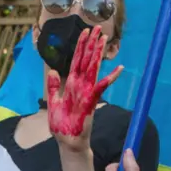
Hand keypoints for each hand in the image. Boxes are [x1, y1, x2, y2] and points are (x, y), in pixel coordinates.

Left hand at [47, 25, 121, 149]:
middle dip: (91, 44)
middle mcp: (80, 85)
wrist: (68, 142)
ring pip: (93, 68)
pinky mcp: (91, 101)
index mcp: (70, 84)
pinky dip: (109, 78)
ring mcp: (86, 92)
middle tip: (98, 28)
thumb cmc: (62, 125)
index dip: (81, 46)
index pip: (76, 60)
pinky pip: (101, 87)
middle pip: (86, 60)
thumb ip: (52, 87)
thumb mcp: (53, 102)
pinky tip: (118, 70)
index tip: (85, 32)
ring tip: (104, 39)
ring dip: (98, 54)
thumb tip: (53, 70)